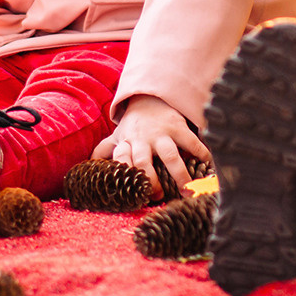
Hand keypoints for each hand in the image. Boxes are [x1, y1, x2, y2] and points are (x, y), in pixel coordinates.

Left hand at [94, 96, 210, 199]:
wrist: (151, 98)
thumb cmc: (133, 125)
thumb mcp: (116, 136)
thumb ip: (104, 151)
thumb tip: (87, 167)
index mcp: (125, 144)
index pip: (120, 160)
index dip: (125, 175)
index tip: (133, 193)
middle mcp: (142, 140)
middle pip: (143, 162)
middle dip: (150, 181)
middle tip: (159, 197)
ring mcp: (161, 133)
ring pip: (170, 156)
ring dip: (179, 174)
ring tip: (188, 191)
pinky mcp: (178, 127)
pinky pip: (191, 141)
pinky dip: (201, 153)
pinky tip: (208, 165)